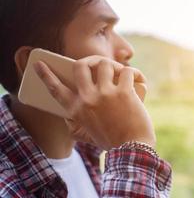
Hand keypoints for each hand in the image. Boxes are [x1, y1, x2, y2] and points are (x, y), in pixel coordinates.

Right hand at [33, 55, 155, 149]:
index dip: (45, 75)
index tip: (38, 64)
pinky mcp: (124, 92)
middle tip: (97, 64)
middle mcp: (87, 99)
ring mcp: (105, 94)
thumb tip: (66, 113)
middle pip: (80, 66)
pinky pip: (127, 71)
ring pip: (104, 64)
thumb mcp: (86, 136)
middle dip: (89, 60)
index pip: (55, 89)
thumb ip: (74, 125)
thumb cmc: (111, 142)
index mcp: (75, 110)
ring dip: (114, 66)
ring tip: (120, 74)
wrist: (132, 151)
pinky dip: (134, 74)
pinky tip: (137, 80)